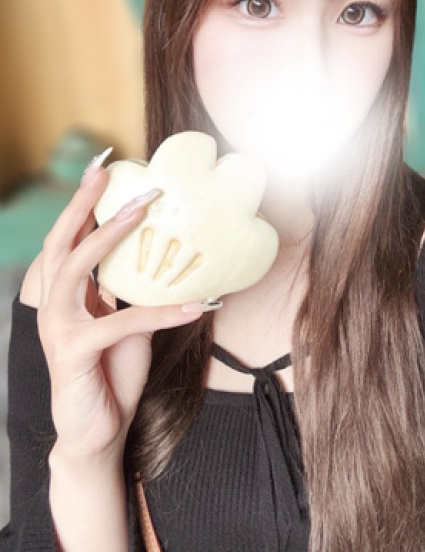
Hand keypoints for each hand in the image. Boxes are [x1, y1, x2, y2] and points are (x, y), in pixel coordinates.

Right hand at [34, 163, 207, 464]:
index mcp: (66, 295)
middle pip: (61, 242)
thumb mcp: (124, 322)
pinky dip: (159, 313)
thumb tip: (163, 256)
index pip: (69, 239)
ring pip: (75, 269)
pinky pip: (120, 324)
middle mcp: (55, 306)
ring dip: (108, 236)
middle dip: (83, 203)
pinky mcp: (73, 354)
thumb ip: (129, 290)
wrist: (98, 430)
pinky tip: (194, 305)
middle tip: (106, 170)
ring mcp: (58, 329)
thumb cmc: (112, 371)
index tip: (103, 168)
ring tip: (141, 210)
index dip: (81, 203)